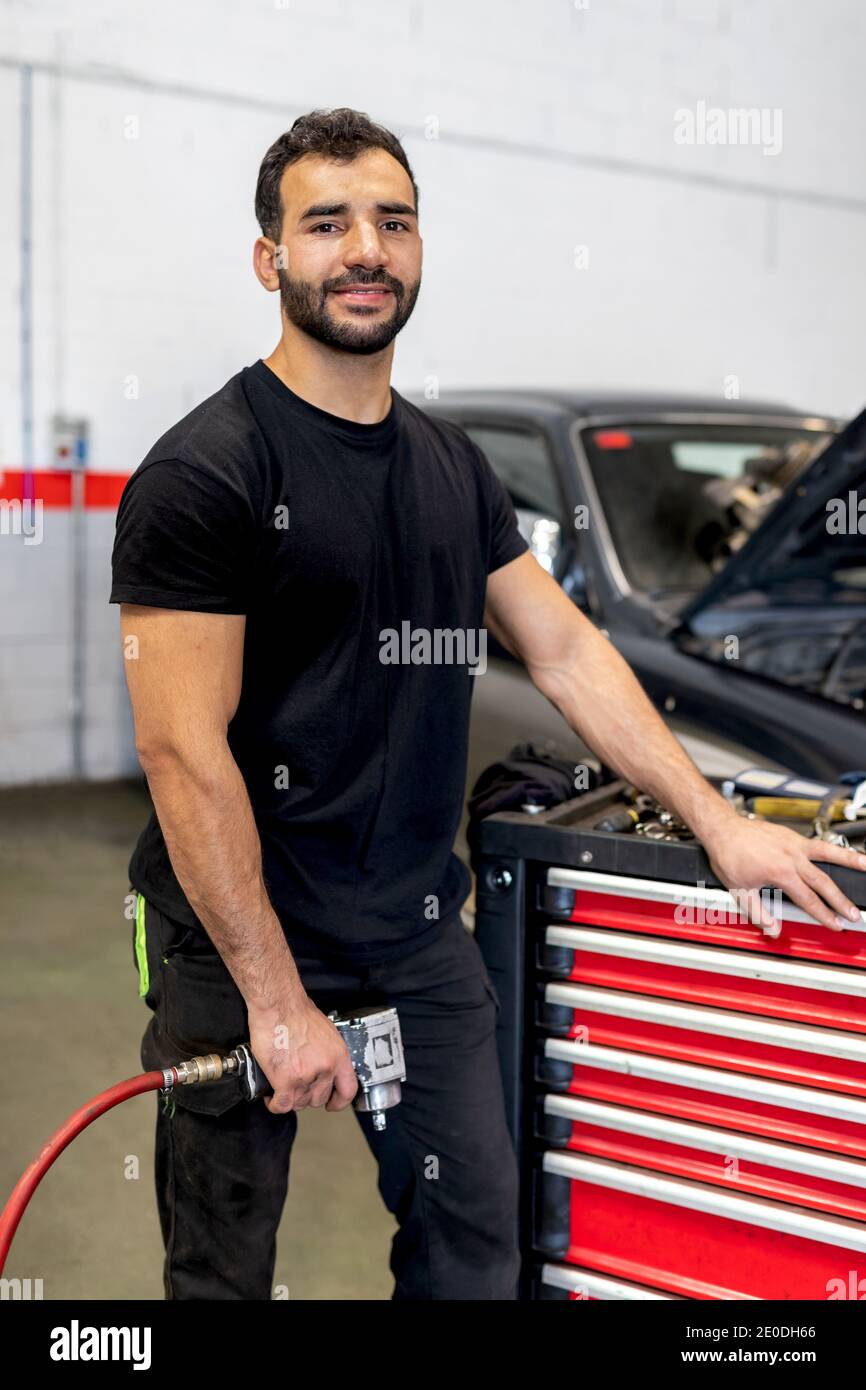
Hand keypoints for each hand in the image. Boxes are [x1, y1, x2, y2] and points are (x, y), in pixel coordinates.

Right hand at [247, 993, 357, 1115]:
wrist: (278, 1004)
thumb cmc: (296, 1011)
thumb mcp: (326, 1032)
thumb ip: (327, 1053)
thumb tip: (321, 1065)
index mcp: (338, 1055)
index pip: (348, 1090)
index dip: (339, 1101)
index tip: (332, 1104)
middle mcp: (325, 1068)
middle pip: (319, 1099)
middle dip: (306, 1096)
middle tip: (295, 1087)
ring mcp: (306, 1076)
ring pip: (299, 1103)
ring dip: (289, 1098)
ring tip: (281, 1088)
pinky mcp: (285, 1081)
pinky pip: (282, 1104)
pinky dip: (275, 1104)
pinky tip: (272, 1096)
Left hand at [702, 815, 865, 937]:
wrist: (722, 828)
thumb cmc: (728, 855)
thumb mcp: (739, 890)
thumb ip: (758, 912)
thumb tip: (773, 929)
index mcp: (781, 872)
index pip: (808, 899)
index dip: (824, 915)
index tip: (836, 924)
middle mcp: (792, 857)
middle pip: (823, 882)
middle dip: (840, 901)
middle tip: (854, 914)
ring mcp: (795, 844)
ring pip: (829, 855)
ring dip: (851, 862)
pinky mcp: (793, 836)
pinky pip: (819, 844)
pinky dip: (834, 849)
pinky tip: (845, 853)